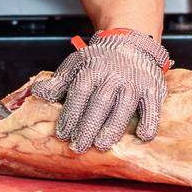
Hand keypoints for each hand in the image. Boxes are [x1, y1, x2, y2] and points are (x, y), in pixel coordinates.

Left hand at [33, 29, 169, 151]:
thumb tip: (38, 93)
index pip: (79, 93)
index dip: (71, 114)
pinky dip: (150, 121)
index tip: (62, 134)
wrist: (131, 45)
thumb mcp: (75, 65)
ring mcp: (135, 82)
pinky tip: (143, 136)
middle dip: (88, 126)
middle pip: (100, 103)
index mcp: (92, 69)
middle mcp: (114, 75)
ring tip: (102, 145)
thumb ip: (58, 82)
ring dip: (113, 127)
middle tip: (79, 146)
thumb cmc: (99, 61)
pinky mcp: (153, 89)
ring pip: (124, 106)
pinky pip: (153, 106)